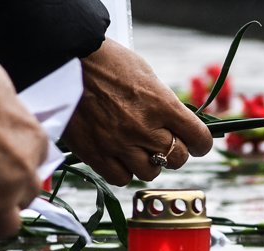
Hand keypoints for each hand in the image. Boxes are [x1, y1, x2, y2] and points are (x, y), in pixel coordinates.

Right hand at [63, 39, 212, 185]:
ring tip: (139, 150)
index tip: (197, 143)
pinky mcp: (95, 153)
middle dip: (175, 153)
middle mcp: (144, 127)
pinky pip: (121, 178)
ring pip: (150, 172)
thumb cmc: (105, 62)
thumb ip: (165, 104)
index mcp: (161, 104)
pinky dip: (124, 171)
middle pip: (177, 159)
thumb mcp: (146, 75)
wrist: (62, 58)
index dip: (201, 143)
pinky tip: (120, 158)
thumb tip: (180, 126)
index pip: (199, 138)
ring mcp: (119, 143)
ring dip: (150, 163)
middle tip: (165, 144)